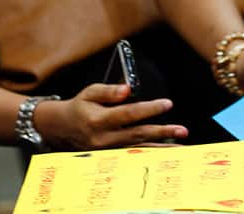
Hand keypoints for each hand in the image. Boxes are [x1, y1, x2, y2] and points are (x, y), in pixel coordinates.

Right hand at [37, 83, 188, 150]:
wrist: (61, 128)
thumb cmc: (79, 107)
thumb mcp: (90, 92)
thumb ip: (109, 91)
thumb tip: (127, 89)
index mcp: (99, 120)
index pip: (128, 114)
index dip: (149, 109)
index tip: (167, 104)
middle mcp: (104, 138)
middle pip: (138, 134)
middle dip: (162, 132)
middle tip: (182, 130)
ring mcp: (108, 150)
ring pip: (139, 149)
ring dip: (161, 147)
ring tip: (181, 146)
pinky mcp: (112, 155)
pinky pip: (135, 155)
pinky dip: (151, 154)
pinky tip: (166, 153)